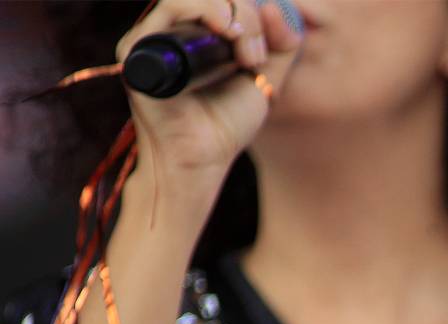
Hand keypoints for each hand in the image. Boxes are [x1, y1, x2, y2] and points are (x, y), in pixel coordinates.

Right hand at [115, 0, 303, 226]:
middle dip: (247, 16)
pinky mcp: (140, 47)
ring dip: (233, 15)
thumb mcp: (266, 78)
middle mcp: (173, 28)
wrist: (204, 158)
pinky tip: (227, 31)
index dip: (253, 12)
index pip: (226, 0)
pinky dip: (204, 9)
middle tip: (256, 57)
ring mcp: (154, 35)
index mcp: (197, 31)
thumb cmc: (227, 123)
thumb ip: (282, 44)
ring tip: (246, 55)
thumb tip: (275, 6)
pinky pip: (172, 6)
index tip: (265, 52)